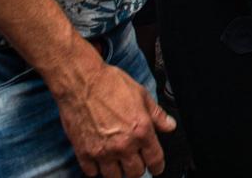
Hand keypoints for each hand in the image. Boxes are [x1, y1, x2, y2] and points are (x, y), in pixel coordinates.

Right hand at [55, 54, 173, 177]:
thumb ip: (157, 114)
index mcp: (141, 130)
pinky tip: (99, 161)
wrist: (81, 82)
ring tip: (118, 164)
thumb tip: (170, 125)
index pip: (155, 160)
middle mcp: (123, 145)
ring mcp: (102, 151)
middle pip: (135, 173)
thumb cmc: (110, 84)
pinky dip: (96, 170)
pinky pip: (92, 173)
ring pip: (115, 177)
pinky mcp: (84, 153)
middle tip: (135, 162)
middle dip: (138, 169)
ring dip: (118, 172)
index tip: (156, 168)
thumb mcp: (141, 95)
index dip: (157, 166)